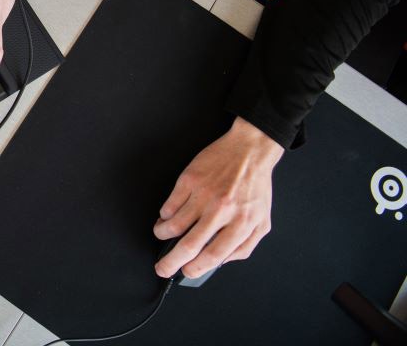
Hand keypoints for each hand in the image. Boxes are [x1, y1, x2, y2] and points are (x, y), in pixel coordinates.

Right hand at [154, 117, 283, 279]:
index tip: (187, 272)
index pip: (213, 255)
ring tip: (162, 235)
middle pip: (189, 245)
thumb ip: (245, 246)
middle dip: (171, 262)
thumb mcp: (261, 222)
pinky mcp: (189, 180)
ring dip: (163, 235)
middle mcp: (221, 211)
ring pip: (173, 225)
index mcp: (241, 224)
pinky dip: (165, 214)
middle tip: (163, 268)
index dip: (196, 268)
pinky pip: (169, 205)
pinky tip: (167, 216)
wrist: (249, 152)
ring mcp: (203, 195)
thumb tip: (222, 262)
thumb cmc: (255, 186)